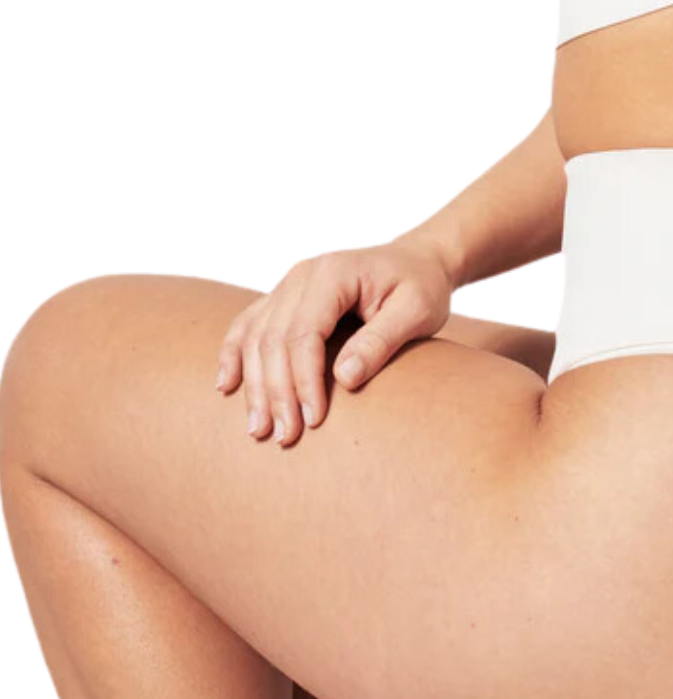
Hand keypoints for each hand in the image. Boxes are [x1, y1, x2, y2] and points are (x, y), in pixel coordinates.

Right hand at [215, 234, 453, 444]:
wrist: (417, 261)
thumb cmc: (421, 285)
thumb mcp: (416, 311)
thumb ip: (381, 341)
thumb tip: (344, 378)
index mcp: (333, 274)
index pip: (304, 333)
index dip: (304, 380)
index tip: (314, 420)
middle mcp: (302, 275)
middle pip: (273, 340)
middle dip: (276, 393)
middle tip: (284, 437)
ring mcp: (288, 285)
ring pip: (255, 337)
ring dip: (254, 385)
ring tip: (258, 429)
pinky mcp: (283, 298)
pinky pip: (248, 326)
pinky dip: (234, 355)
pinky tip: (227, 386)